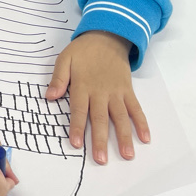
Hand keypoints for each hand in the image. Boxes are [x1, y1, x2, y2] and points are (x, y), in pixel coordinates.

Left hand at [46, 30, 149, 164]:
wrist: (107, 36)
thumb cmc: (83, 51)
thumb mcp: (64, 59)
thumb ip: (58, 78)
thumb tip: (50, 96)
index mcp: (83, 86)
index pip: (80, 110)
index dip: (78, 127)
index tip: (77, 144)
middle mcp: (101, 92)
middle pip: (101, 118)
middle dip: (101, 140)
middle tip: (101, 159)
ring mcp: (116, 92)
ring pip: (121, 117)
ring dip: (125, 136)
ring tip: (127, 155)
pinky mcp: (128, 90)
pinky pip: (136, 108)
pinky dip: (142, 123)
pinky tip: (145, 138)